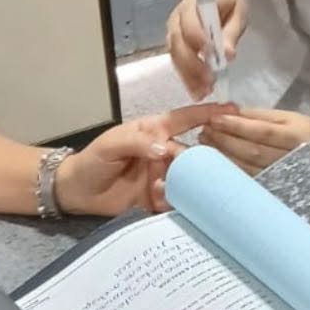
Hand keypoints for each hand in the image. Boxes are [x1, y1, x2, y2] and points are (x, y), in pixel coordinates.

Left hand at [55, 103, 238, 215]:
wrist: (77, 193)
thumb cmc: (93, 160)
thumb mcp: (111, 145)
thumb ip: (138, 143)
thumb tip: (165, 149)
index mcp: (153, 132)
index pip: (184, 119)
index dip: (207, 113)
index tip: (232, 109)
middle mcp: (163, 153)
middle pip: (191, 153)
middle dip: (197, 161)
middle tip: (195, 170)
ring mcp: (163, 176)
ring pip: (187, 178)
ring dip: (182, 183)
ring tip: (160, 187)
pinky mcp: (159, 199)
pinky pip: (177, 200)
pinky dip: (173, 201)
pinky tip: (158, 200)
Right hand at [166, 0, 246, 99]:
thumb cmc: (226, 2)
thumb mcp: (237, 11)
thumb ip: (231, 32)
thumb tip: (228, 55)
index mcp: (191, 6)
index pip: (189, 22)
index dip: (198, 39)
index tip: (213, 57)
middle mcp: (176, 21)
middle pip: (178, 44)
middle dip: (192, 65)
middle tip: (209, 82)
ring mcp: (173, 35)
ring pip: (175, 57)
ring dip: (188, 77)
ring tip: (203, 93)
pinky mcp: (175, 48)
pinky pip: (178, 64)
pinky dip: (187, 79)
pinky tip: (197, 92)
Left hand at [198, 108, 309, 174]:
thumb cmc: (301, 130)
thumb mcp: (285, 117)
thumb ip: (258, 115)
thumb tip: (229, 111)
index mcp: (295, 136)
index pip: (262, 131)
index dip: (237, 126)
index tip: (214, 118)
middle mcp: (290, 158)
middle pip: (252, 151)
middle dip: (225, 140)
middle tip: (204, 130)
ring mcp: (283, 176)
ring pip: (249, 167)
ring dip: (224, 155)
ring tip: (206, 143)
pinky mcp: (274, 187)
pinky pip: (249, 178)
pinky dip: (230, 169)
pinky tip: (215, 161)